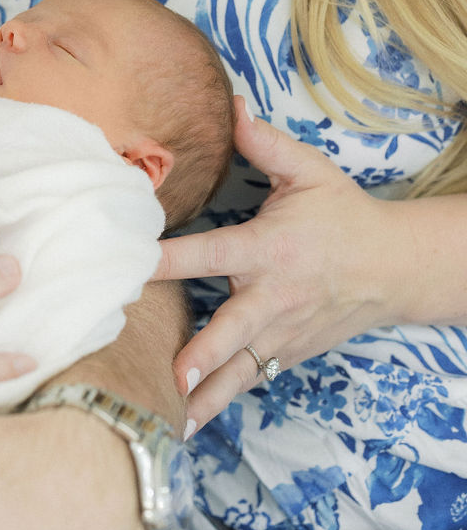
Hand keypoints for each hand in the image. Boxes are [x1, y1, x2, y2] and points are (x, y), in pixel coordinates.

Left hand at [154, 99, 394, 431]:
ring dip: (207, 396)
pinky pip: (252, 379)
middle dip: (204, 352)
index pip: (211, 252)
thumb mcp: (310, 171)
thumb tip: (230, 105)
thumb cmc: (343, 215)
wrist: (394, 269)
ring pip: (241, 369)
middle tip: (171, 373)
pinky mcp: (289, 353)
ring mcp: (283, 332)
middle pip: (233, 328)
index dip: (172, 258)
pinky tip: (189, 424)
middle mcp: (274, 296)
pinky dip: (223, 401)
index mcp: (270, 248)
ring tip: (172, 424)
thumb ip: (264, 143)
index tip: (135, 264)